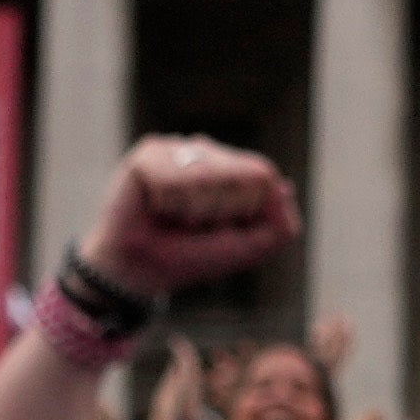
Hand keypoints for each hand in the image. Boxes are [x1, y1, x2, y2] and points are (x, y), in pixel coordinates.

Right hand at [70, 138, 299, 319]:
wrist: (136, 271)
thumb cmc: (188, 257)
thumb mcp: (244, 249)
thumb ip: (276, 226)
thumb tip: (283, 187)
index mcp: (233, 170)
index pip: (263, 176)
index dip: (245, 210)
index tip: (220, 229)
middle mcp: (208, 153)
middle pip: (240, 173)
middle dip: (221, 212)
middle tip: (193, 225)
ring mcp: (179, 148)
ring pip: (208, 176)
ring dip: (194, 211)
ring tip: (175, 218)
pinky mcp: (150, 153)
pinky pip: (175, 179)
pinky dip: (169, 205)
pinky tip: (156, 207)